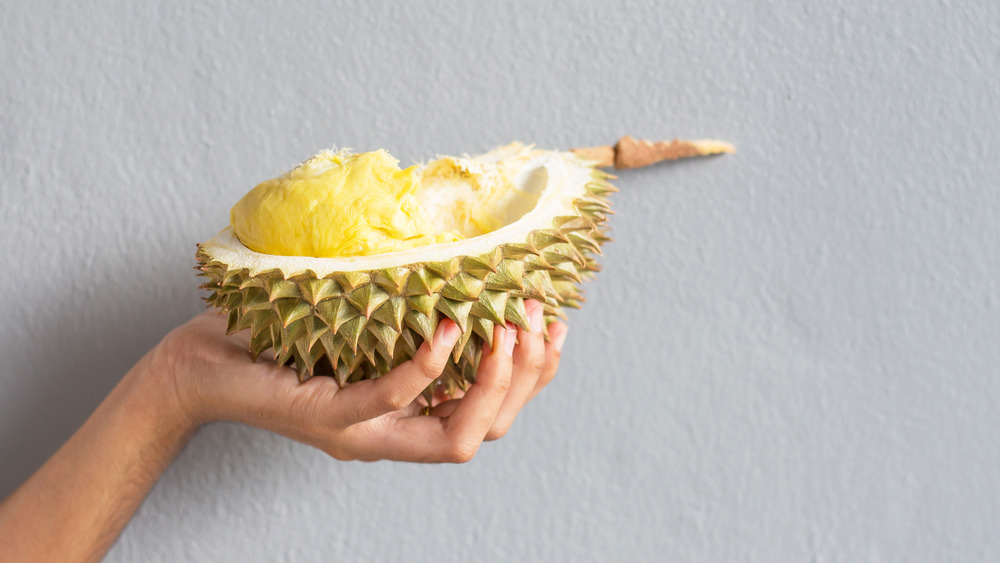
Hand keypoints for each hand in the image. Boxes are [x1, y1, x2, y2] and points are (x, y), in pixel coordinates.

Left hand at [153, 300, 567, 462]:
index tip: (553, 324)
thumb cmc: (277, 336)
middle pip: (490, 430)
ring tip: (503, 328)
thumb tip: (458, 250)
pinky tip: (444, 329)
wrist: (197, 366)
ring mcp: (361, 431)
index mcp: (408, 413)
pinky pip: (390, 402)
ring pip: (455, 437)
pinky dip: (427, 368)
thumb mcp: (360, 319)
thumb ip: (408, 309)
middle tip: (531, 318)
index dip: (537, 378)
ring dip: (493, 383)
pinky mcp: (326, 416)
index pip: (495, 413)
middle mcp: (392, 432)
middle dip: (527, 378)